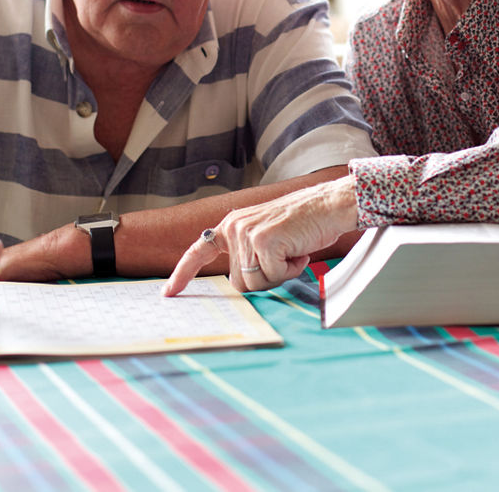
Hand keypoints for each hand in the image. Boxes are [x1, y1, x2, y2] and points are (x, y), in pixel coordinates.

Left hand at [163, 176, 359, 295]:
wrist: (329, 204)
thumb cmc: (304, 223)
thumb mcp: (267, 235)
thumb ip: (247, 253)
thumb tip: (237, 284)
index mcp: (232, 225)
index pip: (199, 251)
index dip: (183, 274)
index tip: (169, 293)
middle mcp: (234, 226)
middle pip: (238, 282)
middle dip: (264, 279)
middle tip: (285, 258)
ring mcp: (247, 233)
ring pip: (254, 283)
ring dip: (278, 275)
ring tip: (292, 251)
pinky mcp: (264, 241)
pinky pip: (272, 277)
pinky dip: (290, 270)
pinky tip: (299, 250)